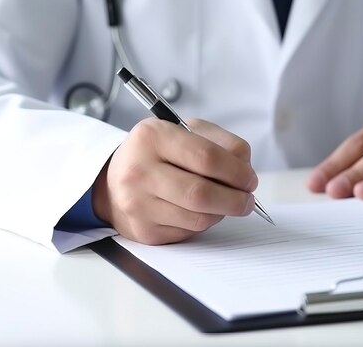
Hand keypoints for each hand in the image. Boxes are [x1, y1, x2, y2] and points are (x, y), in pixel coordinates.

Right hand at [92, 118, 256, 244]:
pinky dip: (202, 222)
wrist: (112, 182)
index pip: (207, 157)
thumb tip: (245, 167)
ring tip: (224, 202)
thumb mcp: (183, 131)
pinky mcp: (143, 231)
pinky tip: (199, 210)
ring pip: (198, 218)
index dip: (237, 171)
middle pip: (202, 193)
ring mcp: (138, 204)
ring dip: (221, 213)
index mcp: (151, 137)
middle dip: (235, 199)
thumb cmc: (156, 154)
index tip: (249, 178)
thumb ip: (218, 141)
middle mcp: (139, 171)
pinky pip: (188, 232)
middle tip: (247, 199)